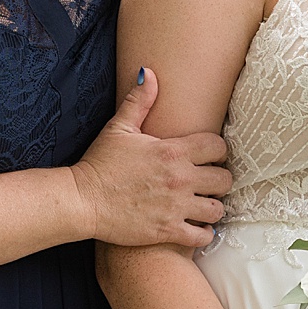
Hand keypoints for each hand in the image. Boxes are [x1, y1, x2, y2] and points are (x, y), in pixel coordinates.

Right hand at [71, 68, 231, 247]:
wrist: (82, 200)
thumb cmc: (100, 163)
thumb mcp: (119, 128)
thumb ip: (139, 101)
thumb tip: (148, 73)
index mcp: (173, 151)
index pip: (218, 147)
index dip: (218, 152)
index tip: (210, 157)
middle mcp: (180, 178)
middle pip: (225, 179)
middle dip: (219, 180)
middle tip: (208, 183)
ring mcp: (176, 206)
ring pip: (218, 208)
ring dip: (213, 207)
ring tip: (203, 205)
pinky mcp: (168, 230)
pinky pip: (202, 236)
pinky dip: (203, 233)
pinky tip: (196, 227)